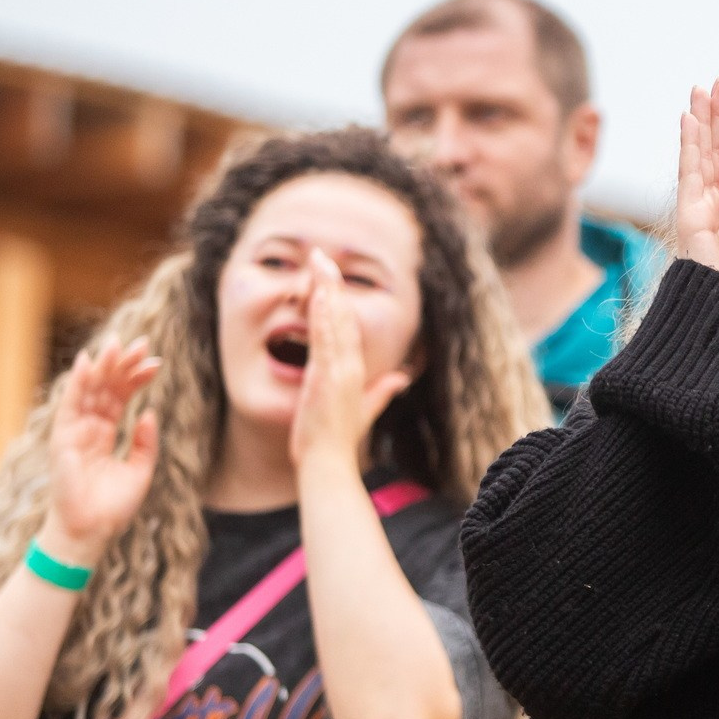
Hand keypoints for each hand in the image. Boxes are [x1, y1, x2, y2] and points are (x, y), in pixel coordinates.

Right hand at [40, 337, 162, 564]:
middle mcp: (88, 427)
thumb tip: (149, 413)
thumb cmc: (111, 506)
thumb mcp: (140, 470)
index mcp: (105, 433)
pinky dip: (78, 383)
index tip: (155, 362)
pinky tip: (89, 362)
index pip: (120, 396)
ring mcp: (74, 431)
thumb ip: (145, 442)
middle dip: (122, 364)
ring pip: (89, 390)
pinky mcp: (63, 439)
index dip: (136, 377)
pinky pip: (70, 406)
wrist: (91, 532)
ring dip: (104, 366)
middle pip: (105, 387)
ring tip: (119, 345)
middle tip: (141, 342)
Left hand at [290, 250, 412, 469]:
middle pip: (343, 315)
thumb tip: (401, 379)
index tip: (329, 276)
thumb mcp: (363, 411)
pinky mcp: (328, 375)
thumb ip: (381, 393)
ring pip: (334, 320)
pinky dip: (323, 312)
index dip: (339, 299)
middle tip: (322, 256)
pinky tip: (318, 292)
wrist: (329, 463)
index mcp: (355, 370)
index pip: (348, 327)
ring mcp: (340, 369)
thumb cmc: (338, 441)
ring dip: (327, 289)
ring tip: (318, 261)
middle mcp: (350, 365)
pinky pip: (324, 337)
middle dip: (333, 284)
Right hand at [675, 80, 718, 288]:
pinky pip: (691, 175)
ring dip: (702, 120)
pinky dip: (690, 144)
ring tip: (704, 87)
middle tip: (717, 84)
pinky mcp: (691, 222)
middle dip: (714, 119)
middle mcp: (709, 218)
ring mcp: (698, 218)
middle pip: (712, 158)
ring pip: (701, 159)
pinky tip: (690, 115)